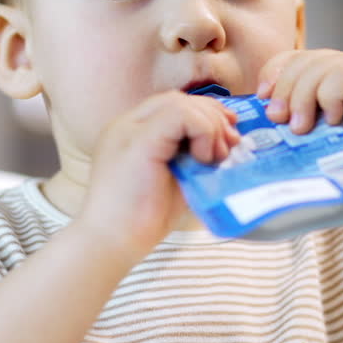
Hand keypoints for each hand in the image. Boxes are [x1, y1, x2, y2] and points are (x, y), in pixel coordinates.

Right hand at [79, 91, 239, 260]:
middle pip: (179, 99)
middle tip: (230, 146)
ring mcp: (129, 129)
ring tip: (214, 159)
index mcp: (132, 133)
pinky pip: (180, 114)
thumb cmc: (143, 220)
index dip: (205, 114)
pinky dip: (202, 131)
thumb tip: (229, 145)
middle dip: (212, 117)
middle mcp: (127, 125)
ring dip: (209, 127)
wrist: (112, 243)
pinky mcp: (138, 140)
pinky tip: (202, 159)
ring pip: (181, 103)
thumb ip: (193, 158)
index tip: (227, 137)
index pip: (173, 105)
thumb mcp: (176, 180)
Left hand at [256, 49, 342, 190]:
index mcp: (329, 75)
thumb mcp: (314, 135)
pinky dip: (331, 97)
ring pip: (321, 66)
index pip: (292, 58)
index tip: (262, 99)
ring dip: (303, 96)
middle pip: (303, 60)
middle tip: (278, 119)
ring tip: (301, 128)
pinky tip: (333, 121)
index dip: (273, 73)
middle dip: (284, 88)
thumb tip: (258, 115)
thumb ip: (292, 118)